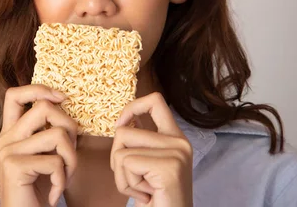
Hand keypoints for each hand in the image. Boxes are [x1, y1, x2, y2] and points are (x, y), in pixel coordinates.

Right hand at [0, 85, 78, 206]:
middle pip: (44, 107)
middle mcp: (4, 139)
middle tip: (69, 153)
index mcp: (9, 133)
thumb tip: (65, 104)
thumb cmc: (39, 191)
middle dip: (69, 128)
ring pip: (57, 135)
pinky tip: (55, 194)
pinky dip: (63, 179)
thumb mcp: (44, 155)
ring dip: (71, 159)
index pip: (15, 94)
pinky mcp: (14, 167)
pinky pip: (55, 161)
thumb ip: (47, 132)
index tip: (61, 98)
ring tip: (64, 177)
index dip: (40, 89)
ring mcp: (7, 152)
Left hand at [111, 92, 192, 206]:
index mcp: (176, 137)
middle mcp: (179, 142)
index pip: (154, 100)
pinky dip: (127, 184)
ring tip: (143, 188)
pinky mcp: (169, 166)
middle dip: (117, 159)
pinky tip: (146, 195)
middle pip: (123, 131)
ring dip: (123, 176)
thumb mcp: (148, 164)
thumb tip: (121, 122)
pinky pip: (126, 164)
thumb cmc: (155, 198)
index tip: (120, 125)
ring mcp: (176, 153)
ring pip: (121, 150)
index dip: (131, 107)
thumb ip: (141, 142)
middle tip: (137, 180)